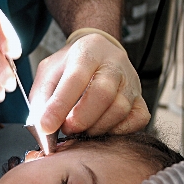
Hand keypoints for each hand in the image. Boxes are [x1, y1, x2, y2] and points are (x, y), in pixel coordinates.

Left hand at [29, 33, 149, 134]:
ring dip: (97, 127)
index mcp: (87, 52)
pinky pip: (137, 119)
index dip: (59, 106)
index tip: (46, 126)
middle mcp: (113, 63)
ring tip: (81, 129)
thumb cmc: (69, 67)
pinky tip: (102, 129)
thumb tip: (44, 131)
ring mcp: (130, 81)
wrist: (96, 55)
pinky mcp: (140, 98)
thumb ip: (43, 100)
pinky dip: (119, 131)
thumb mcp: (48, 75)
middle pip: (103, 94)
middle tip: (66, 129)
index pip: (75, 79)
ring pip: (120, 109)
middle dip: (81, 119)